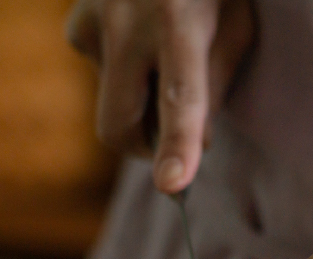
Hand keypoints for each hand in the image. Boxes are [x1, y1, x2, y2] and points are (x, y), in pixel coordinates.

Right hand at [65, 0, 254, 193]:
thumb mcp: (238, 22)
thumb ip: (216, 84)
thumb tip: (195, 144)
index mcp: (179, 18)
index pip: (180, 97)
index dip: (177, 145)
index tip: (172, 186)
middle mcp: (126, 21)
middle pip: (119, 125)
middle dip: (146, 150)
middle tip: (175, 142)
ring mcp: (91, 22)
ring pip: (115, 103)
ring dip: (144, 100)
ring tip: (167, 50)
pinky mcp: (74, 27)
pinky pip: (105, 78)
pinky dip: (129, 74)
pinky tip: (143, 38)